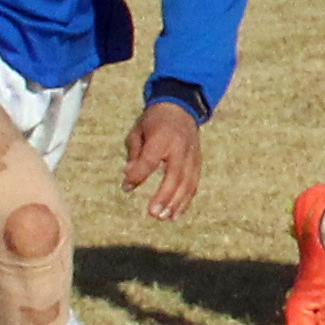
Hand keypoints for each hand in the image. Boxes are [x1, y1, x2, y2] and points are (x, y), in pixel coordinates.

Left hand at [122, 103, 203, 221]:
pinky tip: (177, 213)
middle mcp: (180, 147)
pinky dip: (187, 199)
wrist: (181, 107)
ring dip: (177, 202)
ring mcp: (192, 155)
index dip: (139, 174)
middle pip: (175, 176)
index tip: (127, 186)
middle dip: (165, 196)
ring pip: (187, 183)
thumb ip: (134, 154)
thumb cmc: (154, 121)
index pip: (150, 159)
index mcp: (162, 137)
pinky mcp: (197, 162)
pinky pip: (194, 183)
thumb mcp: (137, 131)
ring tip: (165, 217)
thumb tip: (128, 179)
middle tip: (153, 214)